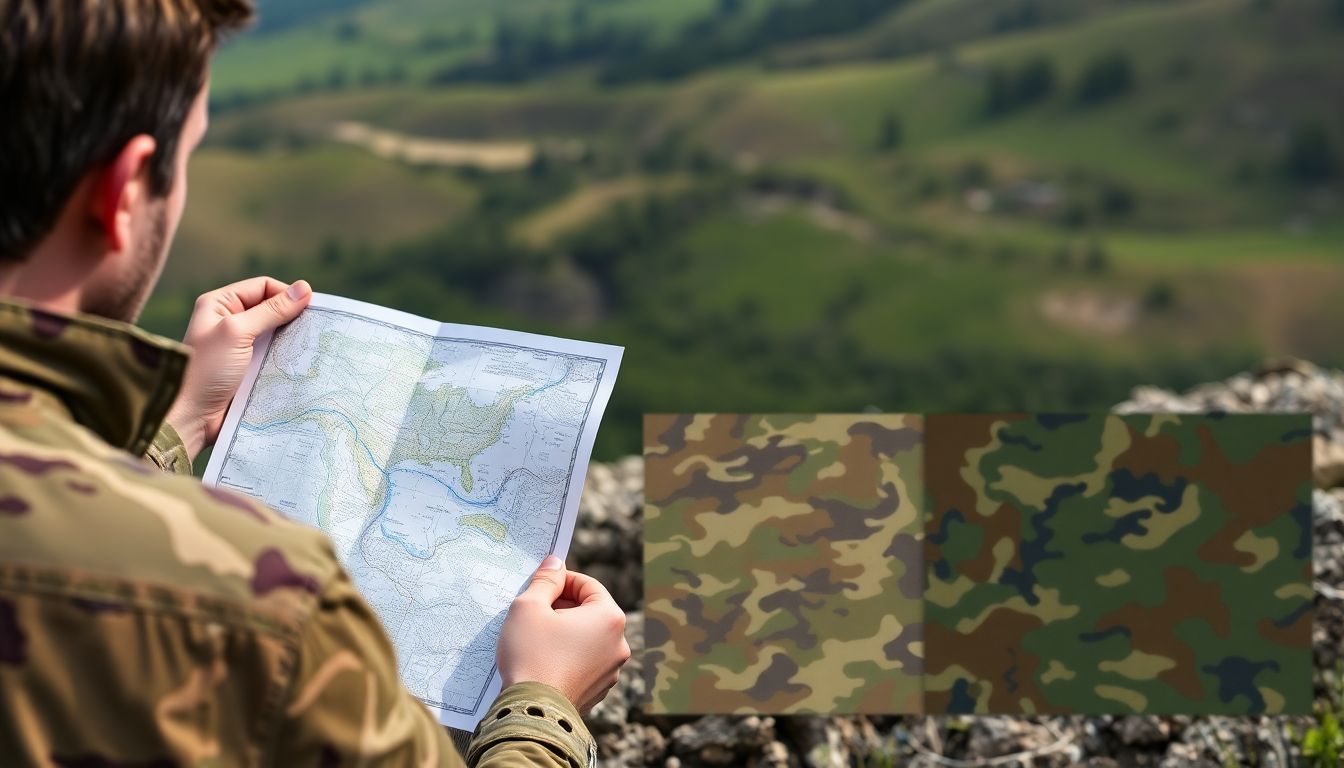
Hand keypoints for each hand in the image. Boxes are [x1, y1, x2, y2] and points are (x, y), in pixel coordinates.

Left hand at [165, 277, 311, 459]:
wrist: (192, 417)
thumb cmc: (207, 370)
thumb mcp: (238, 333)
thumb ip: (271, 310)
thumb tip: (304, 288)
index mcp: (220, 304)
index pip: (262, 287)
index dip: (286, 294)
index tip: (310, 308)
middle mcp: (230, 321)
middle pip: (271, 309)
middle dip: (292, 317)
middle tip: (314, 327)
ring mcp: (240, 346)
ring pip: (276, 333)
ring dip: (292, 339)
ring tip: (311, 345)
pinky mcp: (249, 367)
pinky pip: (275, 355)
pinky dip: (288, 357)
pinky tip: (301, 362)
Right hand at [497, 555, 630, 712]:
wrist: (532, 712)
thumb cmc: (531, 655)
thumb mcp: (528, 607)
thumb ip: (545, 580)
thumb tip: (555, 562)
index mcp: (609, 617)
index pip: (588, 585)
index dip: (561, 581)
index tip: (540, 586)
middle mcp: (619, 643)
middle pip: (590, 611)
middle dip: (562, 607)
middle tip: (534, 612)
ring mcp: (612, 670)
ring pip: (588, 638)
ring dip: (565, 632)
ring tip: (536, 637)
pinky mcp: (599, 690)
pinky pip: (585, 662)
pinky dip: (568, 655)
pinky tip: (544, 660)